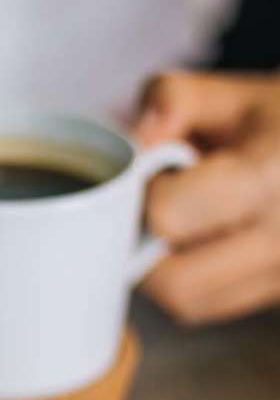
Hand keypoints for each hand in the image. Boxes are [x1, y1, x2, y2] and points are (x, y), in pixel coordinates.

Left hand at [135, 71, 279, 323]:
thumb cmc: (276, 121)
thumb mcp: (229, 93)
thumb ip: (171, 100)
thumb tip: (135, 139)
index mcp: (269, 178)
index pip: (168, 218)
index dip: (144, 197)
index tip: (154, 177)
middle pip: (175, 283)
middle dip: (145, 249)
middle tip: (154, 213)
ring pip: (188, 304)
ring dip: (164, 270)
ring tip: (181, 225)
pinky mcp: (278, 293)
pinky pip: (210, 306)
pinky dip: (190, 283)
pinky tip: (200, 244)